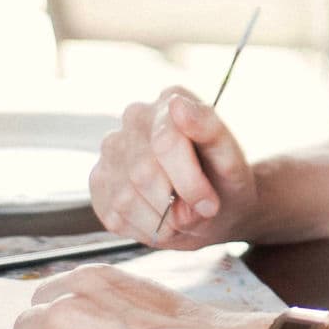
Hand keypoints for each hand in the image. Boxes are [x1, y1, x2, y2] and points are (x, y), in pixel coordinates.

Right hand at [90, 88, 258, 247]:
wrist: (213, 207)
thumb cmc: (224, 180)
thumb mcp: (230, 158)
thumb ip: (209, 129)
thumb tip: (177, 104)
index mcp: (171, 99)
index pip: (165, 142)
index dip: (189, 183)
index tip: (208, 204)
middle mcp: (135, 116)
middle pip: (142, 173)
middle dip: (174, 205)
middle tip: (196, 213)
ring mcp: (112, 147)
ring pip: (124, 197)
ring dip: (159, 221)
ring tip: (179, 217)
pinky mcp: (98, 179)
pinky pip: (112, 215)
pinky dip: (142, 229)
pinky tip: (160, 219)